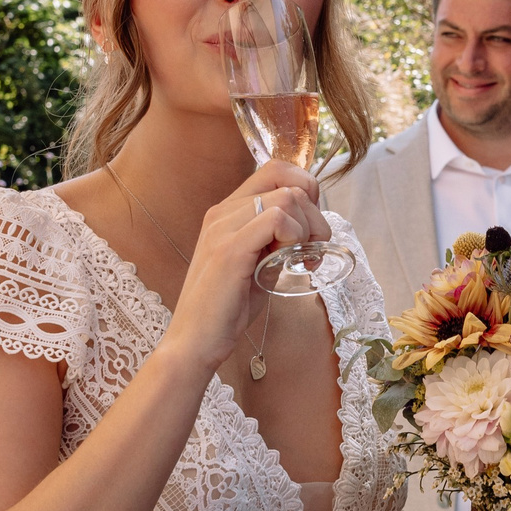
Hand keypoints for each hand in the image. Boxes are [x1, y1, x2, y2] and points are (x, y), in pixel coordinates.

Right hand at [157, 160, 330, 369]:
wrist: (195, 341)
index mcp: (227, 212)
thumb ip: (278, 241)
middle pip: (285, 179)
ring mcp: (223, 228)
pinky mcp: (229, 249)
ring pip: (287, 198)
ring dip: (308, 228)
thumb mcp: (259, 264)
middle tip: (313, 249)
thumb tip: (311, 228)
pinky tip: (290, 262)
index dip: (304, 189)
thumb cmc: (227, 308)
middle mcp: (222, 212)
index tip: (310, 226)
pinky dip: (294, 237)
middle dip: (315, 213)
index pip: (274, 169)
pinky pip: (276, 219)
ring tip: (302, 260)